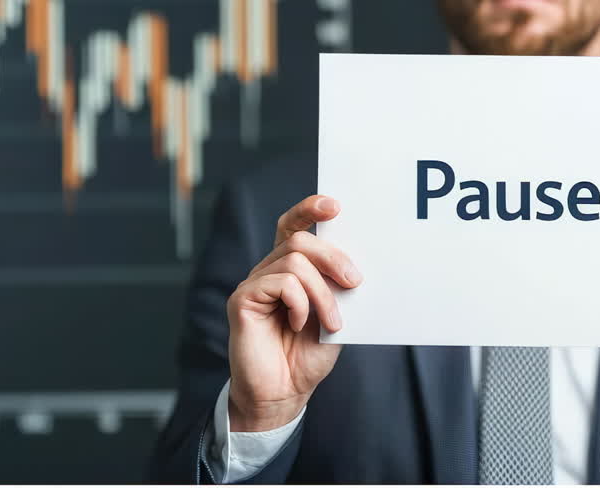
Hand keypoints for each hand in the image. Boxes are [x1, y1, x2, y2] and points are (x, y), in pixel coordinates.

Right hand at [225, 195, 361, 431]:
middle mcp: (268, 270)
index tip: (335, 205)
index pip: (293, 226)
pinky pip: (280, 283)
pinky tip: (298, 324)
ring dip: (323, 293)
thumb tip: (356, 265)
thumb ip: (338, 289)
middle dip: (333, 256)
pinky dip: (300, 303)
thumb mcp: (335, 317)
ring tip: (332, 322)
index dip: (309, 208)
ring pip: (293, 261)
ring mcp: (253, 284)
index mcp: (288, 270)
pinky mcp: (242, 300)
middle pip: (299, 239)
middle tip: (355, 283)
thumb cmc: (307, 357)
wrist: (285, 394)